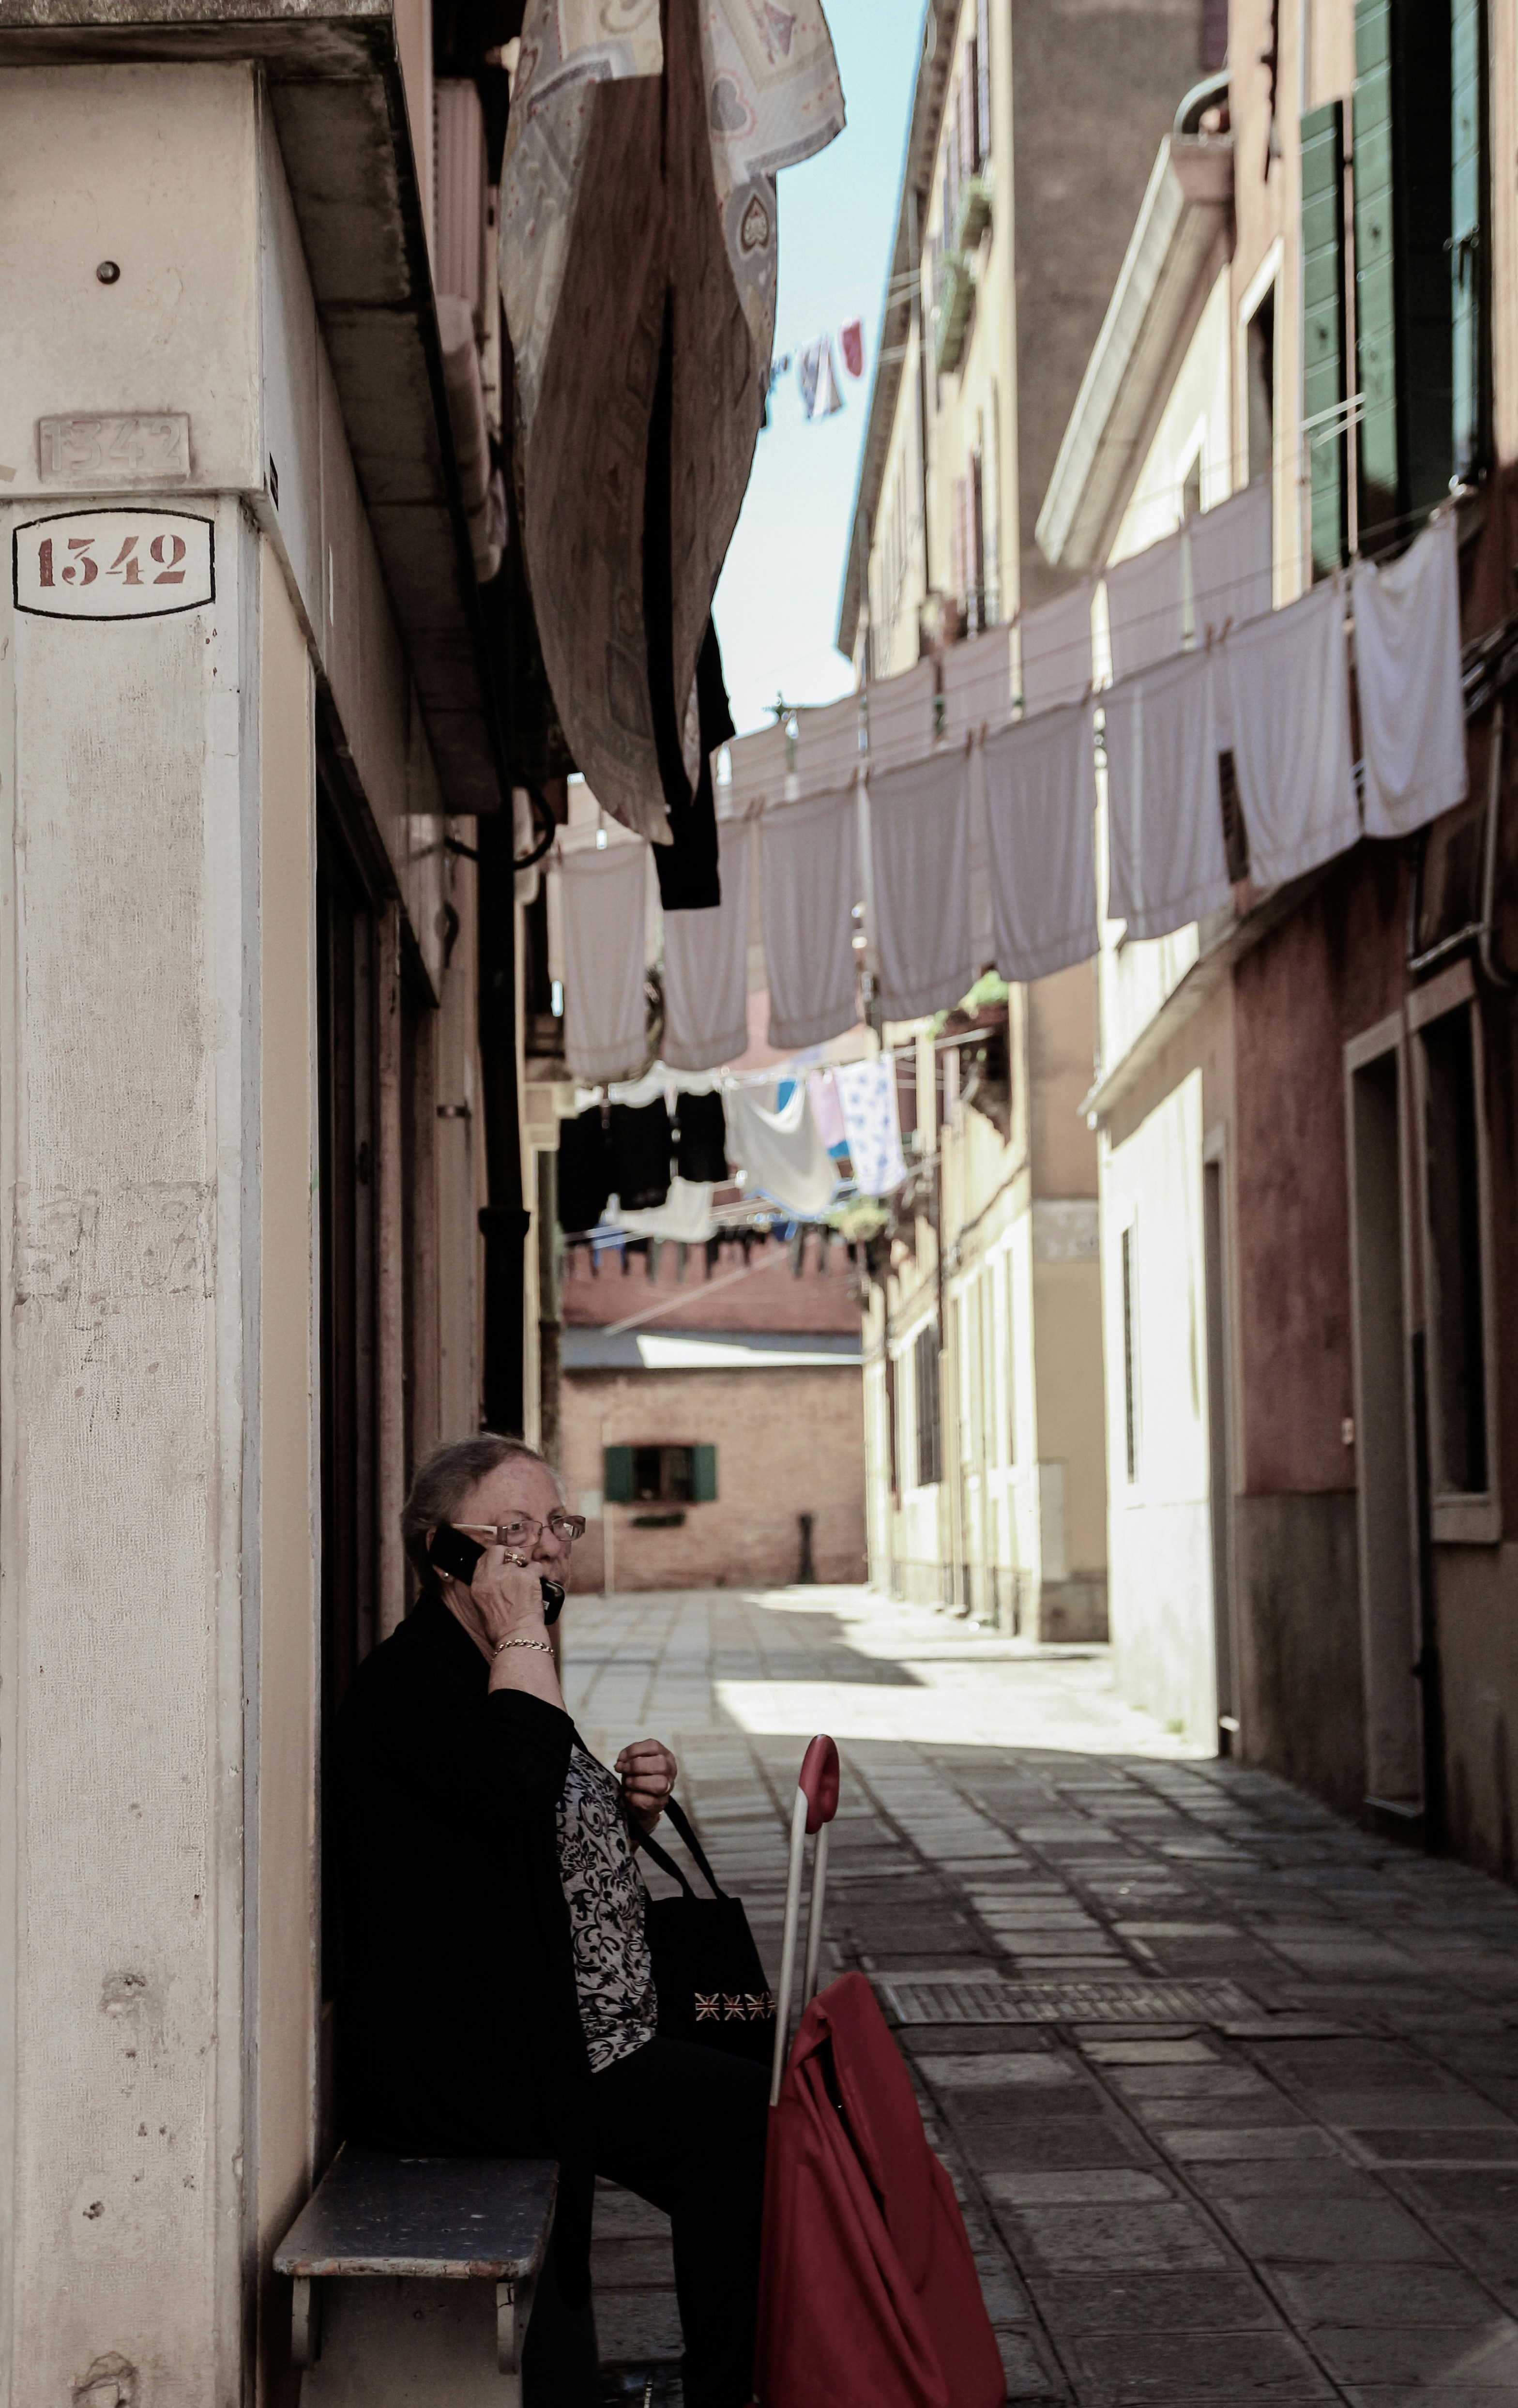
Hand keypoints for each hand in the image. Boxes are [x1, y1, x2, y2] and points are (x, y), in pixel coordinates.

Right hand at [447, 1544, 545, 1661]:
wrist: (516, 1638)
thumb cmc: (502, 1631)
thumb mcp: (483, 1609)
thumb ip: (488, 1590)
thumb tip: (497, 1583)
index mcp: (478, 1585)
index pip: (483, 1559)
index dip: (495, 1558)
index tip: (502, 1562)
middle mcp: (491, 1576)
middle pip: (498, 1550)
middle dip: (508, 1554)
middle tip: (517, 1564)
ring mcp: (509, 1574)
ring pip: (518, 1555)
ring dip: (524, 1563)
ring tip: (529, 1576)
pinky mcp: (527, 1576)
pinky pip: (536, 1566)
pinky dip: (540, 1574)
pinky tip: (540, 1585)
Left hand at [617, 1738, 677, 1832]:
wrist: (646, 1800)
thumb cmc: (641, 1775)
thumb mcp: (637, 1761)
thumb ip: (630, 1757)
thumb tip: (620, 1762)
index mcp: (666, 1755)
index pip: (653, 1746)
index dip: (634, 1750)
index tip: (621, 1758)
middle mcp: (670, 1770)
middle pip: (660, 1763)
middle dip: (635, 1765)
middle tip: (622, 1769)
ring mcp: (668, 1788)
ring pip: (658, 1783)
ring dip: (636, 1781)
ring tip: (627, 1782)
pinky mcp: (660, 1804)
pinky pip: (647, 1801)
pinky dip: (633, 1796)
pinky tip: (629, 1793)